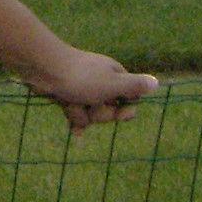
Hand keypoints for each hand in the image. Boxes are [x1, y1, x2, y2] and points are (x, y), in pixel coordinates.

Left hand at [21, 47, 158, 134]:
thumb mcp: (112, 83)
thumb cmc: (81, 77)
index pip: (129, 101)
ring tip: (71, 100)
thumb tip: (157, 82)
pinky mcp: (68, 94)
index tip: (121, 112)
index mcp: (114, 75)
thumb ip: (134, 85)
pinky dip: (74, 119)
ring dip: (81, 113)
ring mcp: (83, 89)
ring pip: (90, 115)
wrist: (44, 68)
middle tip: (90, 101)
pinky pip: (76, 113)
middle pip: (108, 111)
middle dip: (99, 113)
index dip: (125, 110)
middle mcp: (100, 81)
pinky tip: (74, 132)